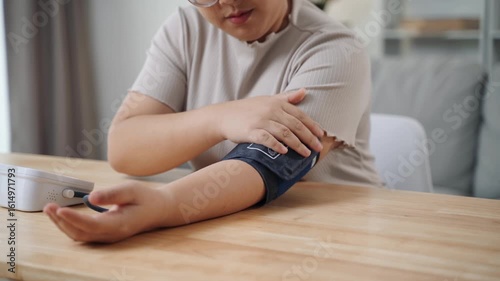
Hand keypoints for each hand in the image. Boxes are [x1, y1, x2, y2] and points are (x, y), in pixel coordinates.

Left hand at [44, 181, 167, 242]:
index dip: (74, 219)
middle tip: (48, 206)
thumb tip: (91, 197)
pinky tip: (62, 214)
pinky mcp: (104, 233)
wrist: (158, 210)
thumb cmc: (145, 198)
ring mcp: (107, 236)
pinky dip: (69, 224)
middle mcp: (111, 234)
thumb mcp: (131, 189)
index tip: (60, 209)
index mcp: (119, 224)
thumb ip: (112, 194)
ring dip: (62, 224)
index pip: (91, 225)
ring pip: (79, 235)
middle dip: (62, 221)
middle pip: (81, 233)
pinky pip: (83, 233)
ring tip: (50, 209)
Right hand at [214, 89, 323, 156]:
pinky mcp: (251, 131)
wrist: (223, 116)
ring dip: (297, 144)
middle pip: (295, 125)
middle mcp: (271, 110)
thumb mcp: (267, 100)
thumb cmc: (247, 109)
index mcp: (277, 103)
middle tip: (318, 148)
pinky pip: (267, 139)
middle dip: (309, 137)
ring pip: (284, 133)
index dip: (312, 125)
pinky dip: (277, 145)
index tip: (322, 135)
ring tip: (306, 154)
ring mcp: (261, 121)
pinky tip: (285, 152)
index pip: (299, 115)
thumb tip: (304, 91)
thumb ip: (286, 97)